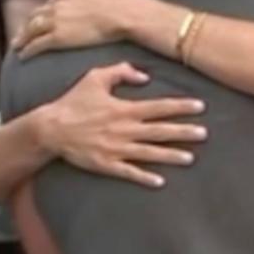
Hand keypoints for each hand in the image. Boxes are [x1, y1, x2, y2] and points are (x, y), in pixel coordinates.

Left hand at [14, 0, 136, 57]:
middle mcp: (57, 5)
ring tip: (17, 45)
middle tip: (22, 31)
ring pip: (32, 29)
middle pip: (37, 15)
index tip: (42, 17)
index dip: (45, 11)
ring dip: (22, 37)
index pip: (51, 2)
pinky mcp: (57, 38)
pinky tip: (23, 56)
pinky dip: (28, 50)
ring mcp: (56, 21)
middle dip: (28, 23)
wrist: (123, 14)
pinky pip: (37, 45)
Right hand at [35, 62, 207, 188]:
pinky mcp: (105, 164)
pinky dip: (144, 177)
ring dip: (171, 155)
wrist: (48, 129)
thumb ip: (121, 72)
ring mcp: (116, 149)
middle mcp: (124, 130)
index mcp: (124, 109)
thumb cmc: (73, 102)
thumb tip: (145, 76)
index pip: (160, 107)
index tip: (201, 107)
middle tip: (205, 134)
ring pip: (149, 153)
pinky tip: (160, 182)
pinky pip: (128, 172)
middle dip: (184, 132)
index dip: (181, 107)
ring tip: (191, 158)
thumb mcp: (95, 78)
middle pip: (160, 131)